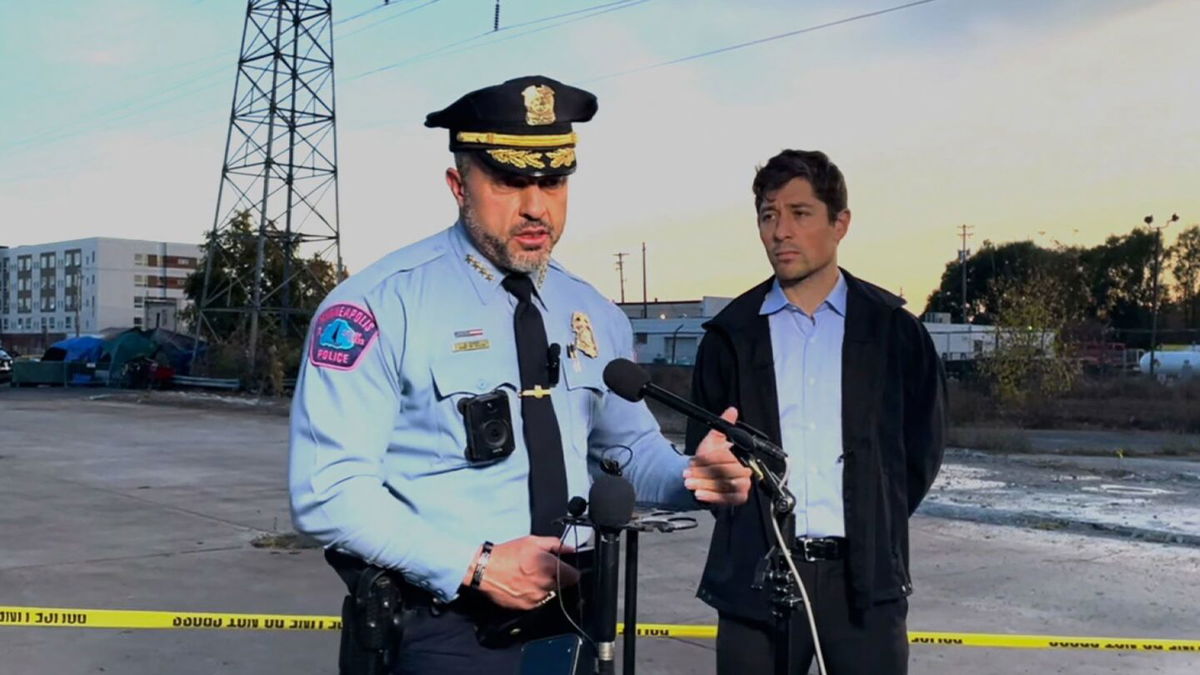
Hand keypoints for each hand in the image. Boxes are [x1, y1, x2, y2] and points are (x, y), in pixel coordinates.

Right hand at [465, 536, 579, 610]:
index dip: (570, 572)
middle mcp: (545, 584)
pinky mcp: (527, 607)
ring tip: (530, 578)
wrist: (486, 570)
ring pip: (550, 594)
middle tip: (542, 570)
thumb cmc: (508, 554)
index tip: (565, 570)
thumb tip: (570, 549)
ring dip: (545, 588)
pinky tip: (523, 586)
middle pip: (562, 585)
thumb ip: (554, 544)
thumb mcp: (532, 541)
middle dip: (556, 578)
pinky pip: (538, 602)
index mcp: (549, 567)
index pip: (574, 576)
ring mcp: (536, 598)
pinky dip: (534, 595)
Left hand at [684, 407, 753, 505]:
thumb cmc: (710, 460)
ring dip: (705, 485)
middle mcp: (745, 471)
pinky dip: (711, 496)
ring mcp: (743, 486)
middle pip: (727, 473)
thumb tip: (731, 411)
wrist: (706, 476)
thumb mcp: (713, 440)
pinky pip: (726, 499)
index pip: (727, 457)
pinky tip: (699, 493)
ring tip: (689, 483)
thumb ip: (723, 425)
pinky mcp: (737, 498)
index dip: (710, 459)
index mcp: (741, 456)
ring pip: (725, 486)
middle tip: (689, 473)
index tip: (696, 460)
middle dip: (705, 473)